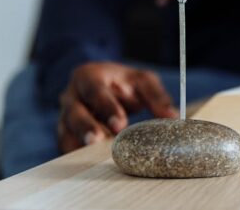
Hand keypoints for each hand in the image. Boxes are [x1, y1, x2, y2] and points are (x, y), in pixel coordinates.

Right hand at [58, 62, 176, 152]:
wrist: (105, 85)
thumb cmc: (124, 83)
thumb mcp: (142, 81)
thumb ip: (156, 96)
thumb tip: (173, 117)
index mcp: (89, 77)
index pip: (95, 91)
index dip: (106, 107)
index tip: (120, 124)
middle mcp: (71, 96)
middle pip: (74, 113)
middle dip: (86, 128)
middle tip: (98, 141)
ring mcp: (65, 116)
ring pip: (66, 132)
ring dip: (79, 144)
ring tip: (92, 156)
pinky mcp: (66, 133)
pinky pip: (67, 146)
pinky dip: (77, 154)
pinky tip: (89, 162)